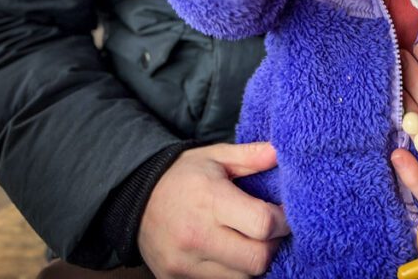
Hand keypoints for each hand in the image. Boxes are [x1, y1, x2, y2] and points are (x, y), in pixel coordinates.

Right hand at [138, 142, 289, 278]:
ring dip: (252, 263)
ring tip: (247, 241)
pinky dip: (231, 273)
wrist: (134, 198)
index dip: (282, 221)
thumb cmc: (181, 175)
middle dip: (272, 246)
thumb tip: (278, 152)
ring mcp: (185, 263)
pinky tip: (229, 253)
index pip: (262, 224)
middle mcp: (197, 235)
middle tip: (269, 231)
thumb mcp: (214, 156)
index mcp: (210, 199)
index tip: (282, 214)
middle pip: (257, 260)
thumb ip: (249, 155)